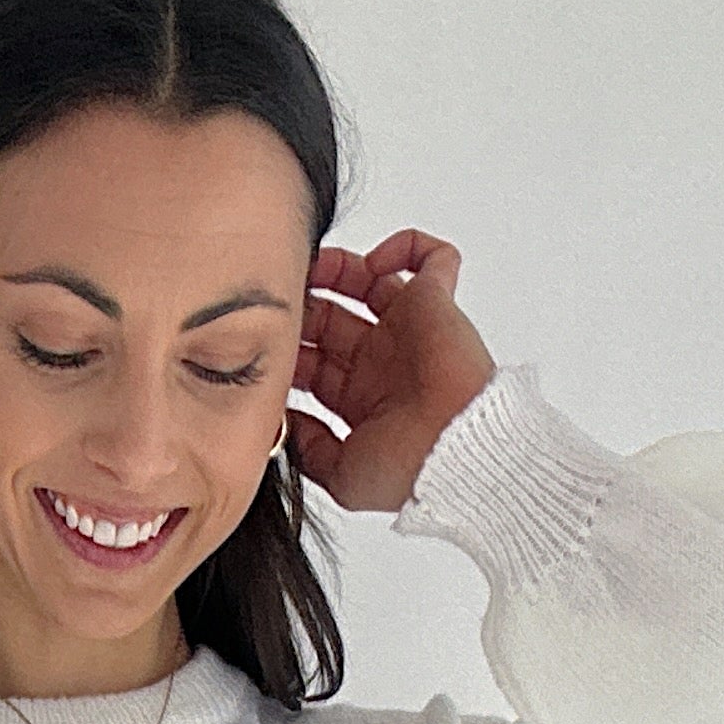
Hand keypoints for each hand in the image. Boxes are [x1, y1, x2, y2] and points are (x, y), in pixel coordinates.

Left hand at [287, 230, 498, 513]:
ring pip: (370, 282)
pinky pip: (434, 258)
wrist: (456, 449)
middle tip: (283, 299)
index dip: (289, 349)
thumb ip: (309, 451)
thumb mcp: (342, 477)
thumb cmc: (410, 467)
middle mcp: (383, 361)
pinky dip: (408, 247)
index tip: (267, 342)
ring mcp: (409, 330)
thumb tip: (285, 426)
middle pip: (332, 319)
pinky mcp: (436, 303)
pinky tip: (377, 263)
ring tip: (313, 267)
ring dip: (338, 269)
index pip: (316, 363)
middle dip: (303, 308)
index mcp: (361, 399)